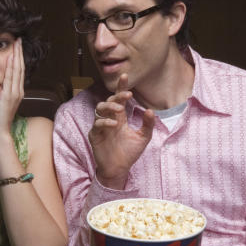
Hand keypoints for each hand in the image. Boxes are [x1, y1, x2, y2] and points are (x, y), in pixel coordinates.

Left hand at [0, 37, 24, 139]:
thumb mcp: (0, 103)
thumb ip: (1, 93)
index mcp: (17, 92)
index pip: (18, 71)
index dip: (18, 58)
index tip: (17, 47)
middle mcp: (18, 91)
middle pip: (20, 68)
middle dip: (19, 53)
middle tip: (19, 39)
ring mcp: (15, 93)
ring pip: (17, 70)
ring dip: (17, 56)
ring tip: (16, 43)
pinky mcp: (9, 96)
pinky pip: (11, 78)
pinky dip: (12, 66)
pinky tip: (11, 57)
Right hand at [89, 73, 154, 188]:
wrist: (119, 169)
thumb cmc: (129, 153)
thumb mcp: (143, 138)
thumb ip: (147, 125)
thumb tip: (151, 111)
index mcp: (120, 118)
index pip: (119, 99)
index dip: (121, 87)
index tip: (125, 76)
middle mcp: (110, 119)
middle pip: (109, 101)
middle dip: (117, 96)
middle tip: (127, 95)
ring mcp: (101, 127)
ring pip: (99, 109)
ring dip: (110, 106)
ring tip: (120, 109)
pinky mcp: (95, 135)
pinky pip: (97, 124)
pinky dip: (105, 122)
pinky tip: (115, 124)